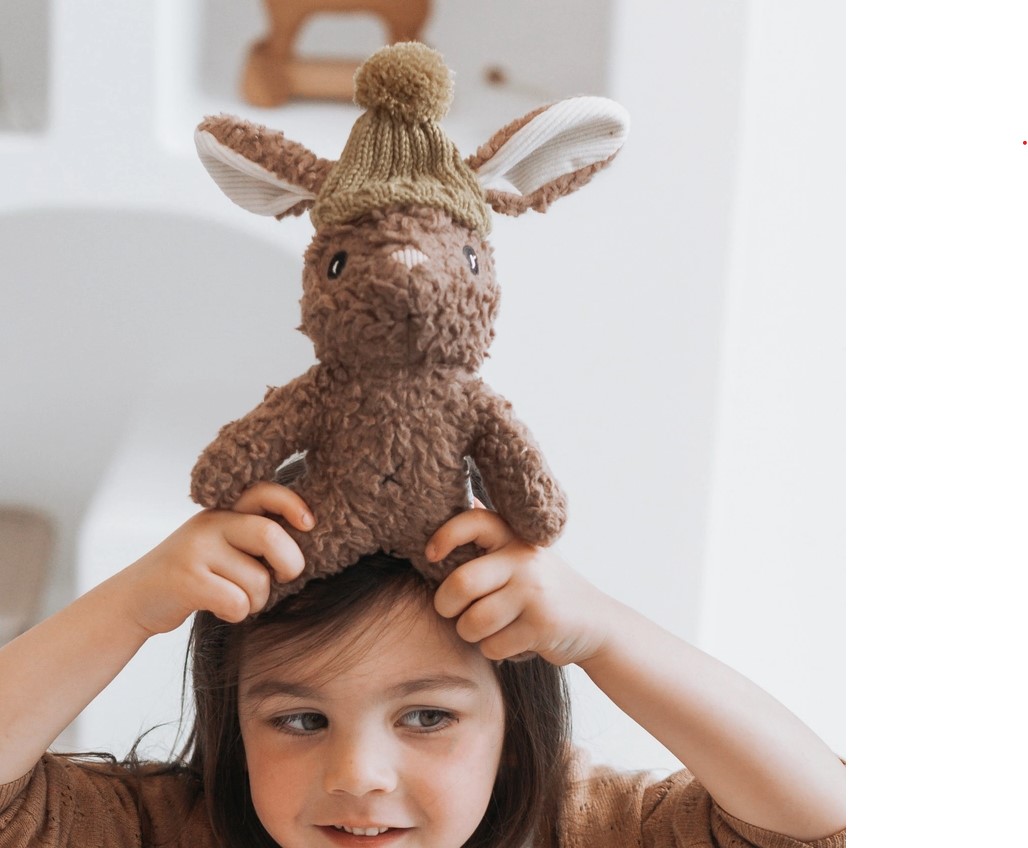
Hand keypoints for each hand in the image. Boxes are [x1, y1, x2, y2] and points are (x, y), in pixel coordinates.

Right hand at [121, 482, 312, 635]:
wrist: (134, 599)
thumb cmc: (194, 576)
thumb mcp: (221, 545)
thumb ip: (254, 537)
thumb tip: (307, 542)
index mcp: (224, 512)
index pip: (265, 492)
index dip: (293, 504)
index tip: (309, 524)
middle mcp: (210, 523)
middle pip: (271, 536)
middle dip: (290, 564)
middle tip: (283, 578)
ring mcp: (196, 549)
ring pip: (258, 580)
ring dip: (257, 601)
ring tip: (237, 599)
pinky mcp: (186, 579)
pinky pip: (237, 602)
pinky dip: (238, 614)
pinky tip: (220, 609)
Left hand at [427, 508, 614, 665]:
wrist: (596, 622)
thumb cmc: (545, 588)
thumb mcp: (524, 554)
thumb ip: (495, 536)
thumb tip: (466, 499)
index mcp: (515, 537)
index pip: (473, 521)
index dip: (445, 535)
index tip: (431, 554)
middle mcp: (524, 559)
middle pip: (461, 583)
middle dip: (445, 605)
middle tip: (452, 611)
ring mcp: (534, 592)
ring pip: (473, 622)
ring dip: (471, 634)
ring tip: (488, 629)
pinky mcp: (541, 624)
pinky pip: (493, 646)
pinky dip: (495, 651)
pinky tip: (514, 641)